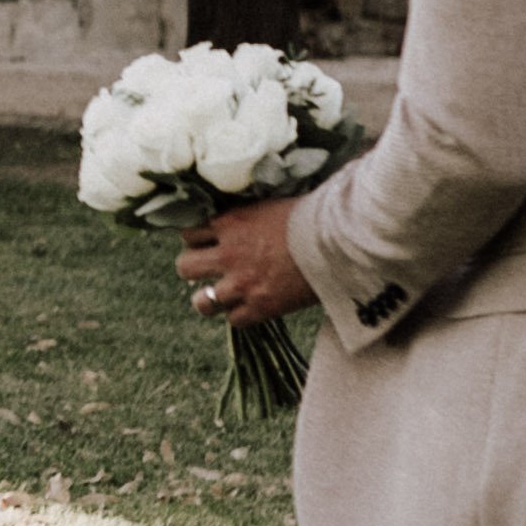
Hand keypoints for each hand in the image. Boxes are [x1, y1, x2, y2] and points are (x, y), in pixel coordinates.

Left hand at [178, 198, 308, 329]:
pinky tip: (250, 306)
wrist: (340, 241)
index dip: (196, 238)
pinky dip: (239, 315)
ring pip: (202, 302)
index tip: (206, 242)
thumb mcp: (269, 205)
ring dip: (209, 298)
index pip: (188, 233)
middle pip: (184, 267)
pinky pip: (233, 320)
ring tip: (220, 295)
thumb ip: (245, 215)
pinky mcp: (260, 307)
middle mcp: (229, 254)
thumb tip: (233, 216)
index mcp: (230, 223)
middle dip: (193, 267)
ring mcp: (242, 284)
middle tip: (209, 268)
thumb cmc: (312, 216)